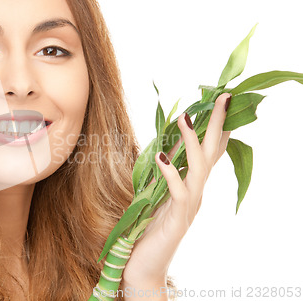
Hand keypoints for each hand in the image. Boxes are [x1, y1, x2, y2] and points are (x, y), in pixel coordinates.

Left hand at [121, 93, 231, 293]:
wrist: (140, 265)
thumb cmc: (146, 229)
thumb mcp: (155, 193)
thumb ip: (164, 174)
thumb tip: (164, 148)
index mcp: (190, 186)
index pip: (209, 152)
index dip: (216, 128)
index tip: (220, 101)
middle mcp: (195, 193)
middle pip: (211, 154)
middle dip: (217, 125)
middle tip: (222, 97)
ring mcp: (189, 206)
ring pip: (199, 169)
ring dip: (192, 142)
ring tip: (185, 118)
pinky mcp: (177, 218)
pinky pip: (179, 192)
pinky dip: (171, 172)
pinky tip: (162, 156)